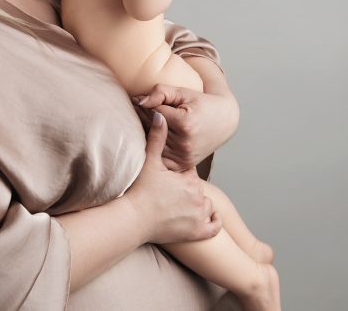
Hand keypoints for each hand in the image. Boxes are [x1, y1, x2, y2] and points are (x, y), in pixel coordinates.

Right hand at [122, 111, 222, 244]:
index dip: (180, 178)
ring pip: (206, 207)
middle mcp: (198, 196)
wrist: (133, 219)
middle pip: (197, 191)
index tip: (167, 182)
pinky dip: (212, 222)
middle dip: (187, 192)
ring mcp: (199, 216)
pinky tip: (205, 218)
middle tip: (170, 196)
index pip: (190, 176)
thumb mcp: (150, 162)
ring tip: (181, 207)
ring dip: (198, 206)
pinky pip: (214, 226)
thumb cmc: (140, 191)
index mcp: (189, 179)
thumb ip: (157, 137)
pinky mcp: (198, 232)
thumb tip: (160, 114)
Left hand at [131, 75, 237, 171]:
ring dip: (147, 131)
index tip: (135, 98)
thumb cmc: (201, 104)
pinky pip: (160, 153)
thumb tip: (140, 102)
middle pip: (152, 128)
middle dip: (143, 116)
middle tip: (135, 106)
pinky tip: (154, 133)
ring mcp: (183, 157)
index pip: (154, 113)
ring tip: (146, 119)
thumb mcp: (183, 92)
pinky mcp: (182, 164)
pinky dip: (155, 144)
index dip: (145, 105)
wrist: (224, 121)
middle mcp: (184, 143)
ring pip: (153, 142)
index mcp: (185, 124)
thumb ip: (161, 92)